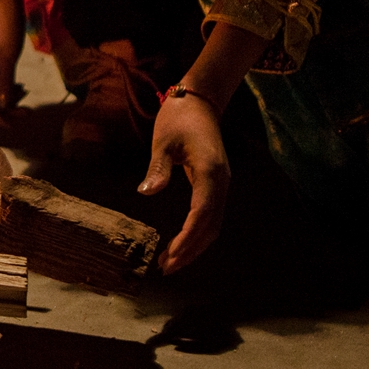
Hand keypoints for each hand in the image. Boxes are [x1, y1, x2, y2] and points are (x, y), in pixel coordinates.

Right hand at [0, 0, 25, 124]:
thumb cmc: (7, 31)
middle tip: (27, 113)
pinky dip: (8, 87)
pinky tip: (20, 86)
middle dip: (6, 109)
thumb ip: (5, 84)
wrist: (6, 6)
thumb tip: (4, 106)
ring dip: (8, 98)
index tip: (13, 125)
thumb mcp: (8, 60)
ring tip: (25, 97)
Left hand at [138, 90, 229, 273]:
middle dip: (190, 250)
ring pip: (213, 224)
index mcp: (210, 172)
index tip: (170, 256)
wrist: (200, 101)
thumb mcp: (163, 140)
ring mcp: (221, 184)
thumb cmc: (179, 118)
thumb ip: (158, 168)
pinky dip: (197, 233)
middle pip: (210, 226)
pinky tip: (181, 242)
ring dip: (194, 246)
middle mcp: (220, 182)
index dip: (187, 239)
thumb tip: (146, 193)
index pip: (201, 214)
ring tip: (170, 261)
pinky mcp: (216, 184)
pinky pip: (210, 215)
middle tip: (166, 268)